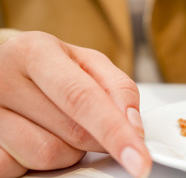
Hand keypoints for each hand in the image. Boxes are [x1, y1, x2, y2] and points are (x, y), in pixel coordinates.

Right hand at [0, 31, 150, 177]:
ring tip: (57, 124)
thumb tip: (133, 126)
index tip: (139, 159)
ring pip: (47, 156)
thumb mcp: (89, 63)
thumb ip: (118, 88)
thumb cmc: (53, 67)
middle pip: (72, 132)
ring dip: (67, 150)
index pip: (82, 98)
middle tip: (91, 122)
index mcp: (34, 52)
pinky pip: (20, 167)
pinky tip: (36, 135)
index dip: (115, 132)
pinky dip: (38, 161)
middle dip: (95, 136)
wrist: (7, 69)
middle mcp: (2, 79)